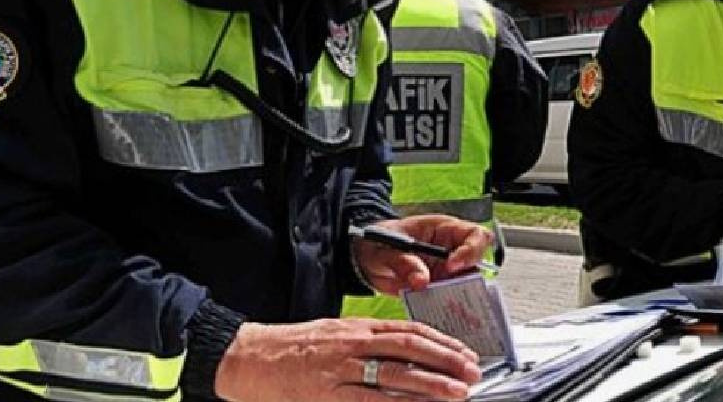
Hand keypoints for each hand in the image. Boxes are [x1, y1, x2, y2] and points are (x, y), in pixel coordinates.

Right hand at [214, 317, 481, 401]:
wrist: (251, 358)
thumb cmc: (294, 348)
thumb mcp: (335, 334)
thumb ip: (368, 341)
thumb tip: (408, 350)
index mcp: (357, 327)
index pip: (409, 331)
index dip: (441, 342)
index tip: (464, 353)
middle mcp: (353, 344)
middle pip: (409, 350)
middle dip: (445, 362)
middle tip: (472, 372)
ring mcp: (340, 370)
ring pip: (394, 376)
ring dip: (430, 385)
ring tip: (456, 393)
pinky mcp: (328, 395)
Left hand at [352, 215, 493, 296]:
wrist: (366, 259)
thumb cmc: (378, 242)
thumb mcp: (385, 249)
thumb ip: (403, 262)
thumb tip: (422, 280)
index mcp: (443, 229)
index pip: (474, 234)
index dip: (470, 249)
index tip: (452, 265)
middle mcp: (451, 251)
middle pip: (478, 262)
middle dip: (470, 277)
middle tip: (451, 289)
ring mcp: (446, 272)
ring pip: (467, 285)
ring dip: (459, 296)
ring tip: (444, 305)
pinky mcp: (439, 290)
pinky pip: (451, 300)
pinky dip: (447, 309)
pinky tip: (437, 314)